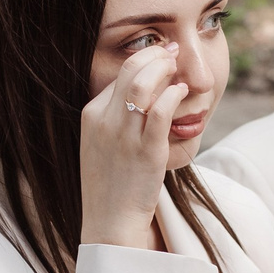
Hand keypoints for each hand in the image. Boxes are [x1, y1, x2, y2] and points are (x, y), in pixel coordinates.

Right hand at [78, 41, 185, 251]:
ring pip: (145, 84)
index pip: (118, 74)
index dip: (143, 58)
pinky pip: (161, 111)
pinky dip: (174, 94)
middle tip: (174, 51)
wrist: (110, 221)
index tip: (161, 54)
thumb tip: (138, 96)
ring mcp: (125, 136)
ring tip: (179, 68)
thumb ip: (114, 118)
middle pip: (131, 70)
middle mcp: (105, 121)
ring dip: (166, 69)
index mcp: (91, 115)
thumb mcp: (101, 144)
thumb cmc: (111, 184)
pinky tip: (182, 92)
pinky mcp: (146, 151)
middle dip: (156, 55)